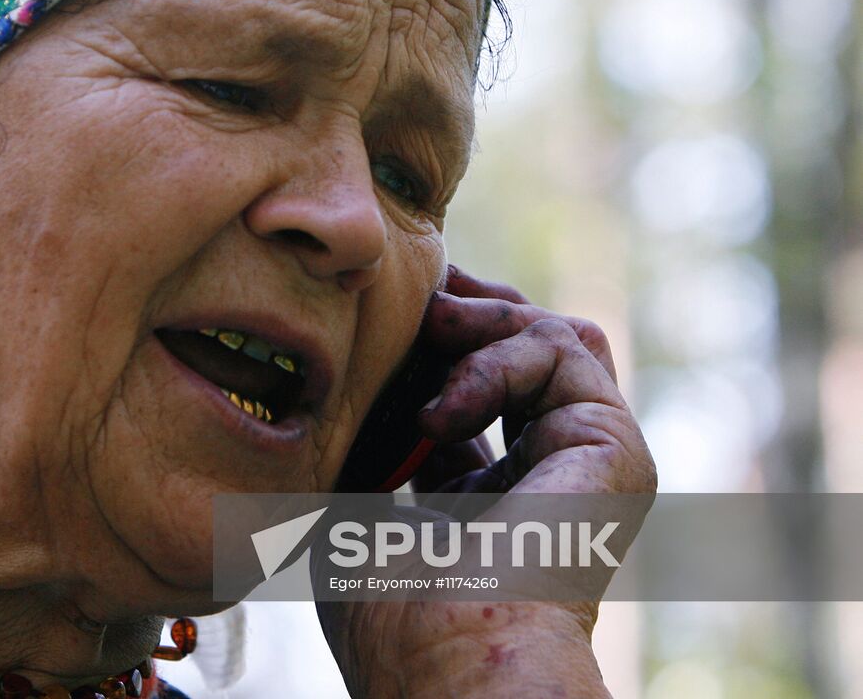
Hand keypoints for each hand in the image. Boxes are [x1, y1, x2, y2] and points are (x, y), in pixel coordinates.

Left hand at [316, 265, 655, 697]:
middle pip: (520, 350)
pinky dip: (495, 359)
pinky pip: (564, 354)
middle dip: (462, 309)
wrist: (450, 662)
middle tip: (412, 290)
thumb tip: (340, 370)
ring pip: (553, 338)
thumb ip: (361, 438)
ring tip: (426, 325)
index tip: (377, 311)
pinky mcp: (612, 448)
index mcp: (487, 496)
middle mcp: (545, 474)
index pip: (467, 391)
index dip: (426, 342)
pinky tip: (437, 413)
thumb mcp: (353, 506)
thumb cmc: (392, 612)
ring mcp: (585, 460)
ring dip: (482, 318)